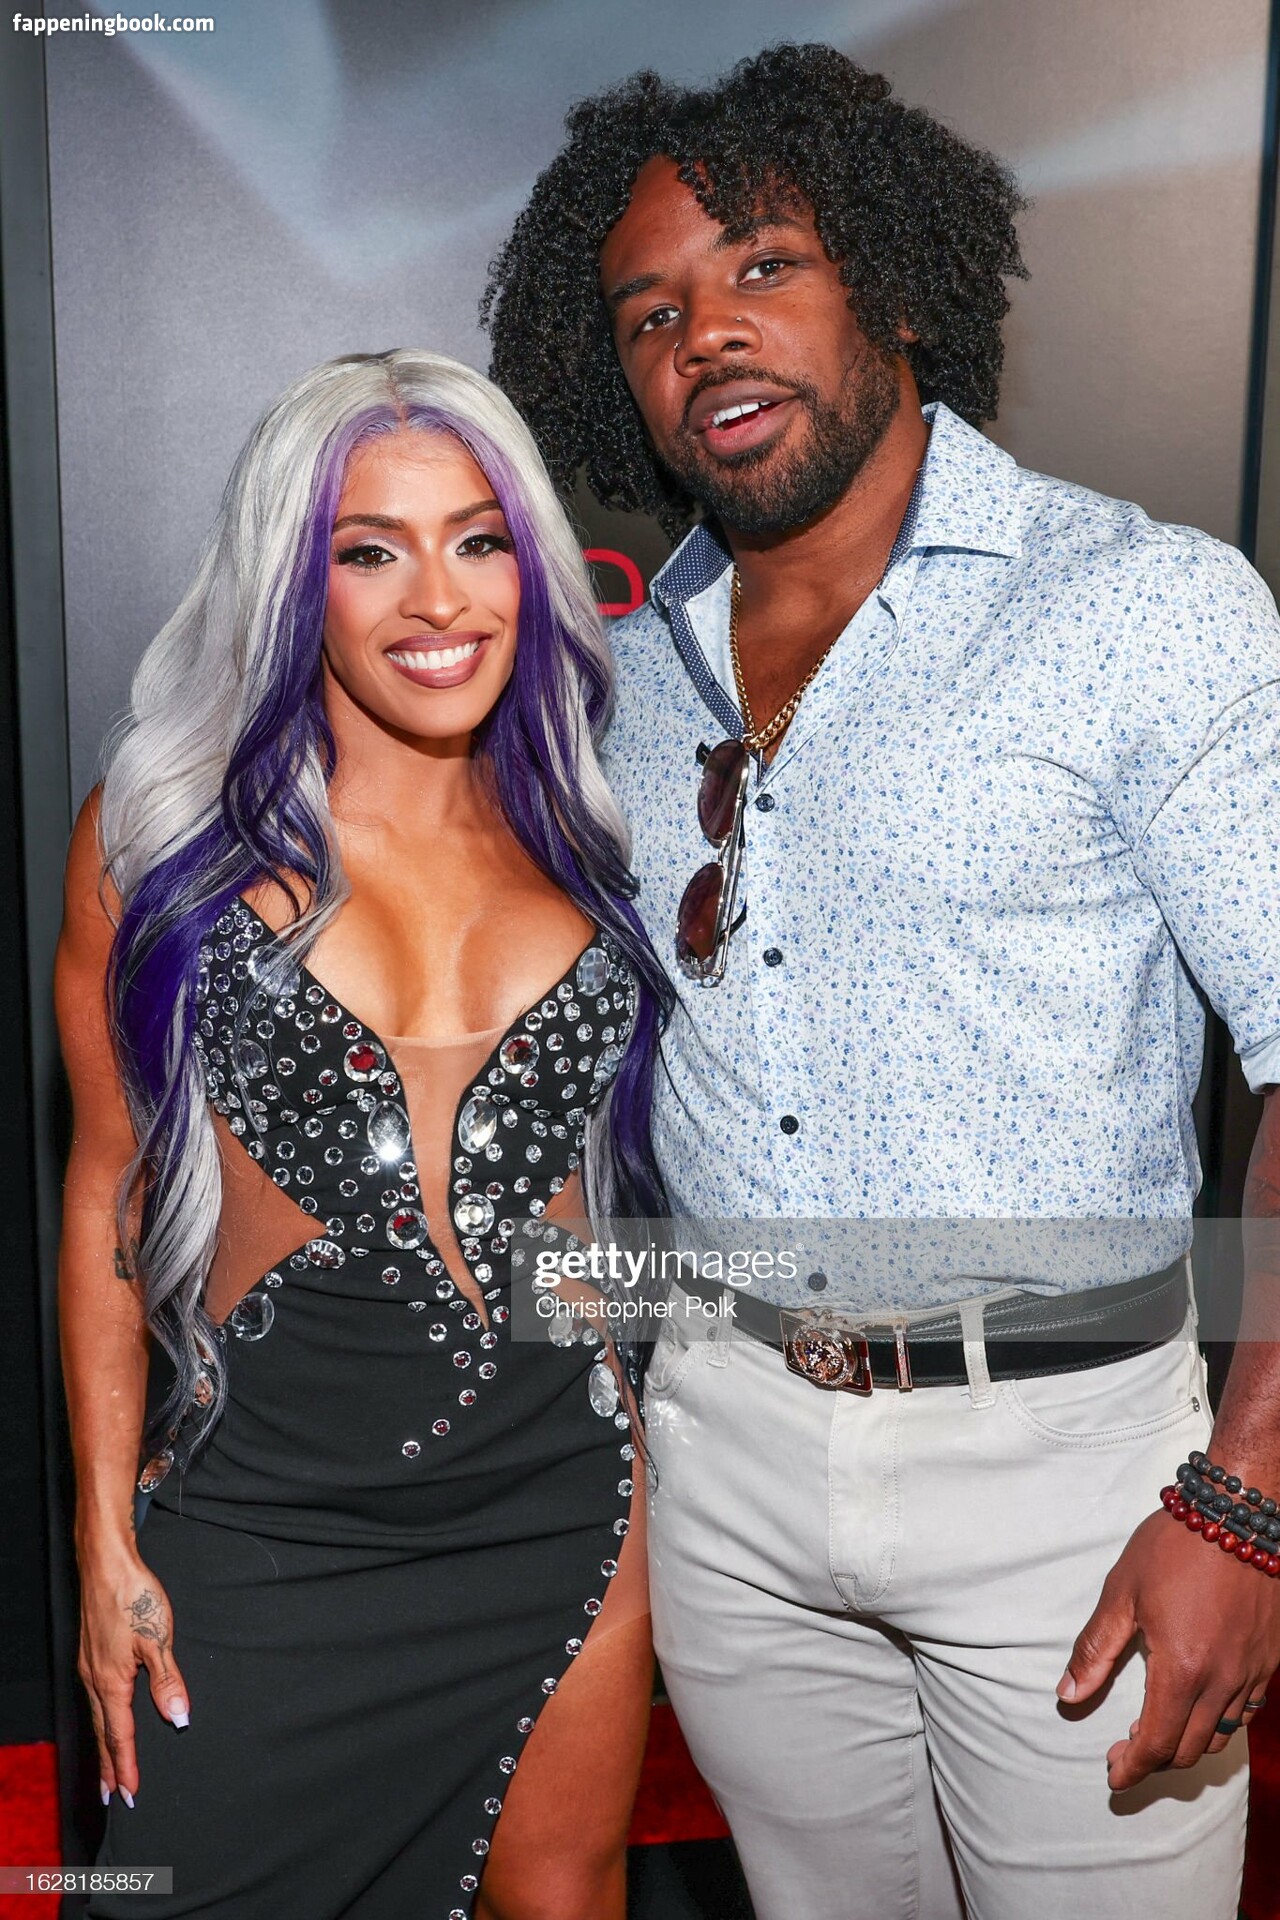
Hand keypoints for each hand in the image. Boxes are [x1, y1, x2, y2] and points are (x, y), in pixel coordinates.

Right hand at [77, 1547, 188, 1804]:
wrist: (105, 1563)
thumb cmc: (133, 1596)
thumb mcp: (158, 1639)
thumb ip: (168, 1681)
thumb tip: (177, 1718)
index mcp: (111, 1682)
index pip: (120, 1735)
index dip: (126, 1765)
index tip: (129, 1794)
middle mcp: (94, 1679)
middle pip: (103, 1732)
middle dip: (109, 1766)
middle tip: (112, 1797)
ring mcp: (90, 1666)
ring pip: (98, 1716)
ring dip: (104, 1745)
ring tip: (108, 1769)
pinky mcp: (92, 1653)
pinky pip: (96, 1698)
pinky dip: (102, 1719)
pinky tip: (107, 1718)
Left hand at [1058, 1508, 1279, 1789]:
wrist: (1238, 1513)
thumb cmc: (1173, 1546)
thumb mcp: (1122, 1592)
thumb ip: (1096, 1649)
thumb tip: (1068, 1694)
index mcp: (1181, 1668)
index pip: (1155, 1743)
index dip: (1132, 1767)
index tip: (1113, 1775)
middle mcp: (1222, 1681)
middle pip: (1188, 1749)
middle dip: (1154, 1760)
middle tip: (1125, 1751)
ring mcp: (1252, 1673)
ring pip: (1221, 1736)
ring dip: (1187, 1744)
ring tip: (1158, 1729)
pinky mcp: (1270, 1660)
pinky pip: (1246, 1712)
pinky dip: (1220, 1722)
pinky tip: (1199, 1706)